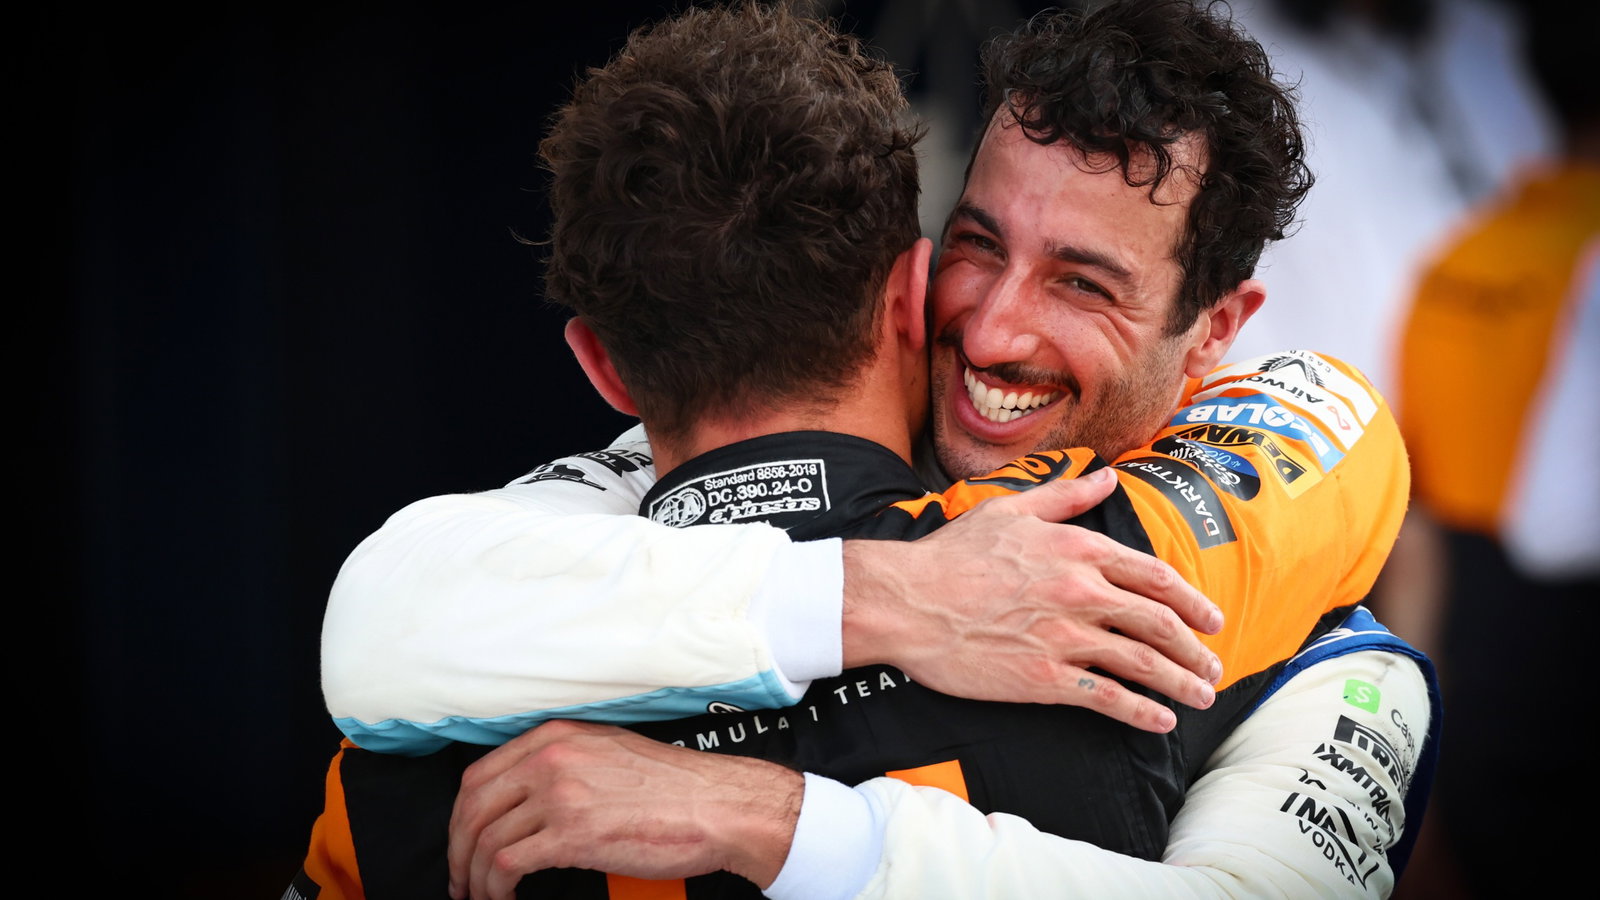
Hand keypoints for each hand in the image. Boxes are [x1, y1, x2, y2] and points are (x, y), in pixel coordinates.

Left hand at [447, 720, 803, 899]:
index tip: (462, 840)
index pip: (480, 774)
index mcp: (557, 737)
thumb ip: (565, 762)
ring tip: (480, 895)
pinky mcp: (572, 834)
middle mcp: (552, 759)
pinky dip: (496, 888)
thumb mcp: (609, 752)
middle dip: (457, 849)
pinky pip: (506, 864)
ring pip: (484, 839)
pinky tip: (506, 898)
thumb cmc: (674, 787)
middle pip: (472, 807)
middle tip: (460, 877)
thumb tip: (527, 796)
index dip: (461, 816)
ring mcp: (560, 794)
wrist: (716, 806)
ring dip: (474, 876)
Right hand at [841, 467, 1223, 732]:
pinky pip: (1108, 697)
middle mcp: (1081, 592)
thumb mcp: (1011, 511)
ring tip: (1201, 697)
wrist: (907, 601)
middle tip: (1213, 667)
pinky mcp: (1045, 677)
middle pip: (1160, 623)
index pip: (1154, 577)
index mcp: (1078, 550)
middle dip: (1196, 649)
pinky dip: (1141, 712)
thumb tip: (1107, 477)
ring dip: (1181, 684)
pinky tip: (1160, 721)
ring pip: (1143, 663)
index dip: (1191, 601)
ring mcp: (1066, 637)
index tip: (1210, 619)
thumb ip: (1065, 496)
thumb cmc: (952, 554)